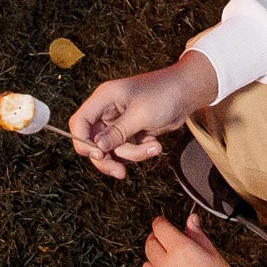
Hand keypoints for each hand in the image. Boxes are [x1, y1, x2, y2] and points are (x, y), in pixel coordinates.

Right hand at [68, 50, 218, 178]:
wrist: (187, 93)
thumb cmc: (164, 95)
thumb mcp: (140, 115)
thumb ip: (117, 133)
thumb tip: (97, 149)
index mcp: (104, 98)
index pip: (79, 122)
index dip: (82, 141)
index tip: (98, 155)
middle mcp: (107, 111)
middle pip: (93, 142)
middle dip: (108, 159)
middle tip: (120, 173)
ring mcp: (119, 123)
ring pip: (113, 150)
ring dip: (133, 154)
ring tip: (154, 148)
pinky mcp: (130, 132)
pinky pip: (127, 150)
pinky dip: (140, 152)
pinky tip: (155, 145)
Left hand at [139, 215, 242, 266]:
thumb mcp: (214, 255)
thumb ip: (197, 235)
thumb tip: (191, 220)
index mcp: (181, 250)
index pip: (160, 228)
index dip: (161, 223)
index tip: (163, 224)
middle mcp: (165, 266)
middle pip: (150, 245)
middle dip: (157, 241)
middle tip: (168, 245)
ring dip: (154, 264)